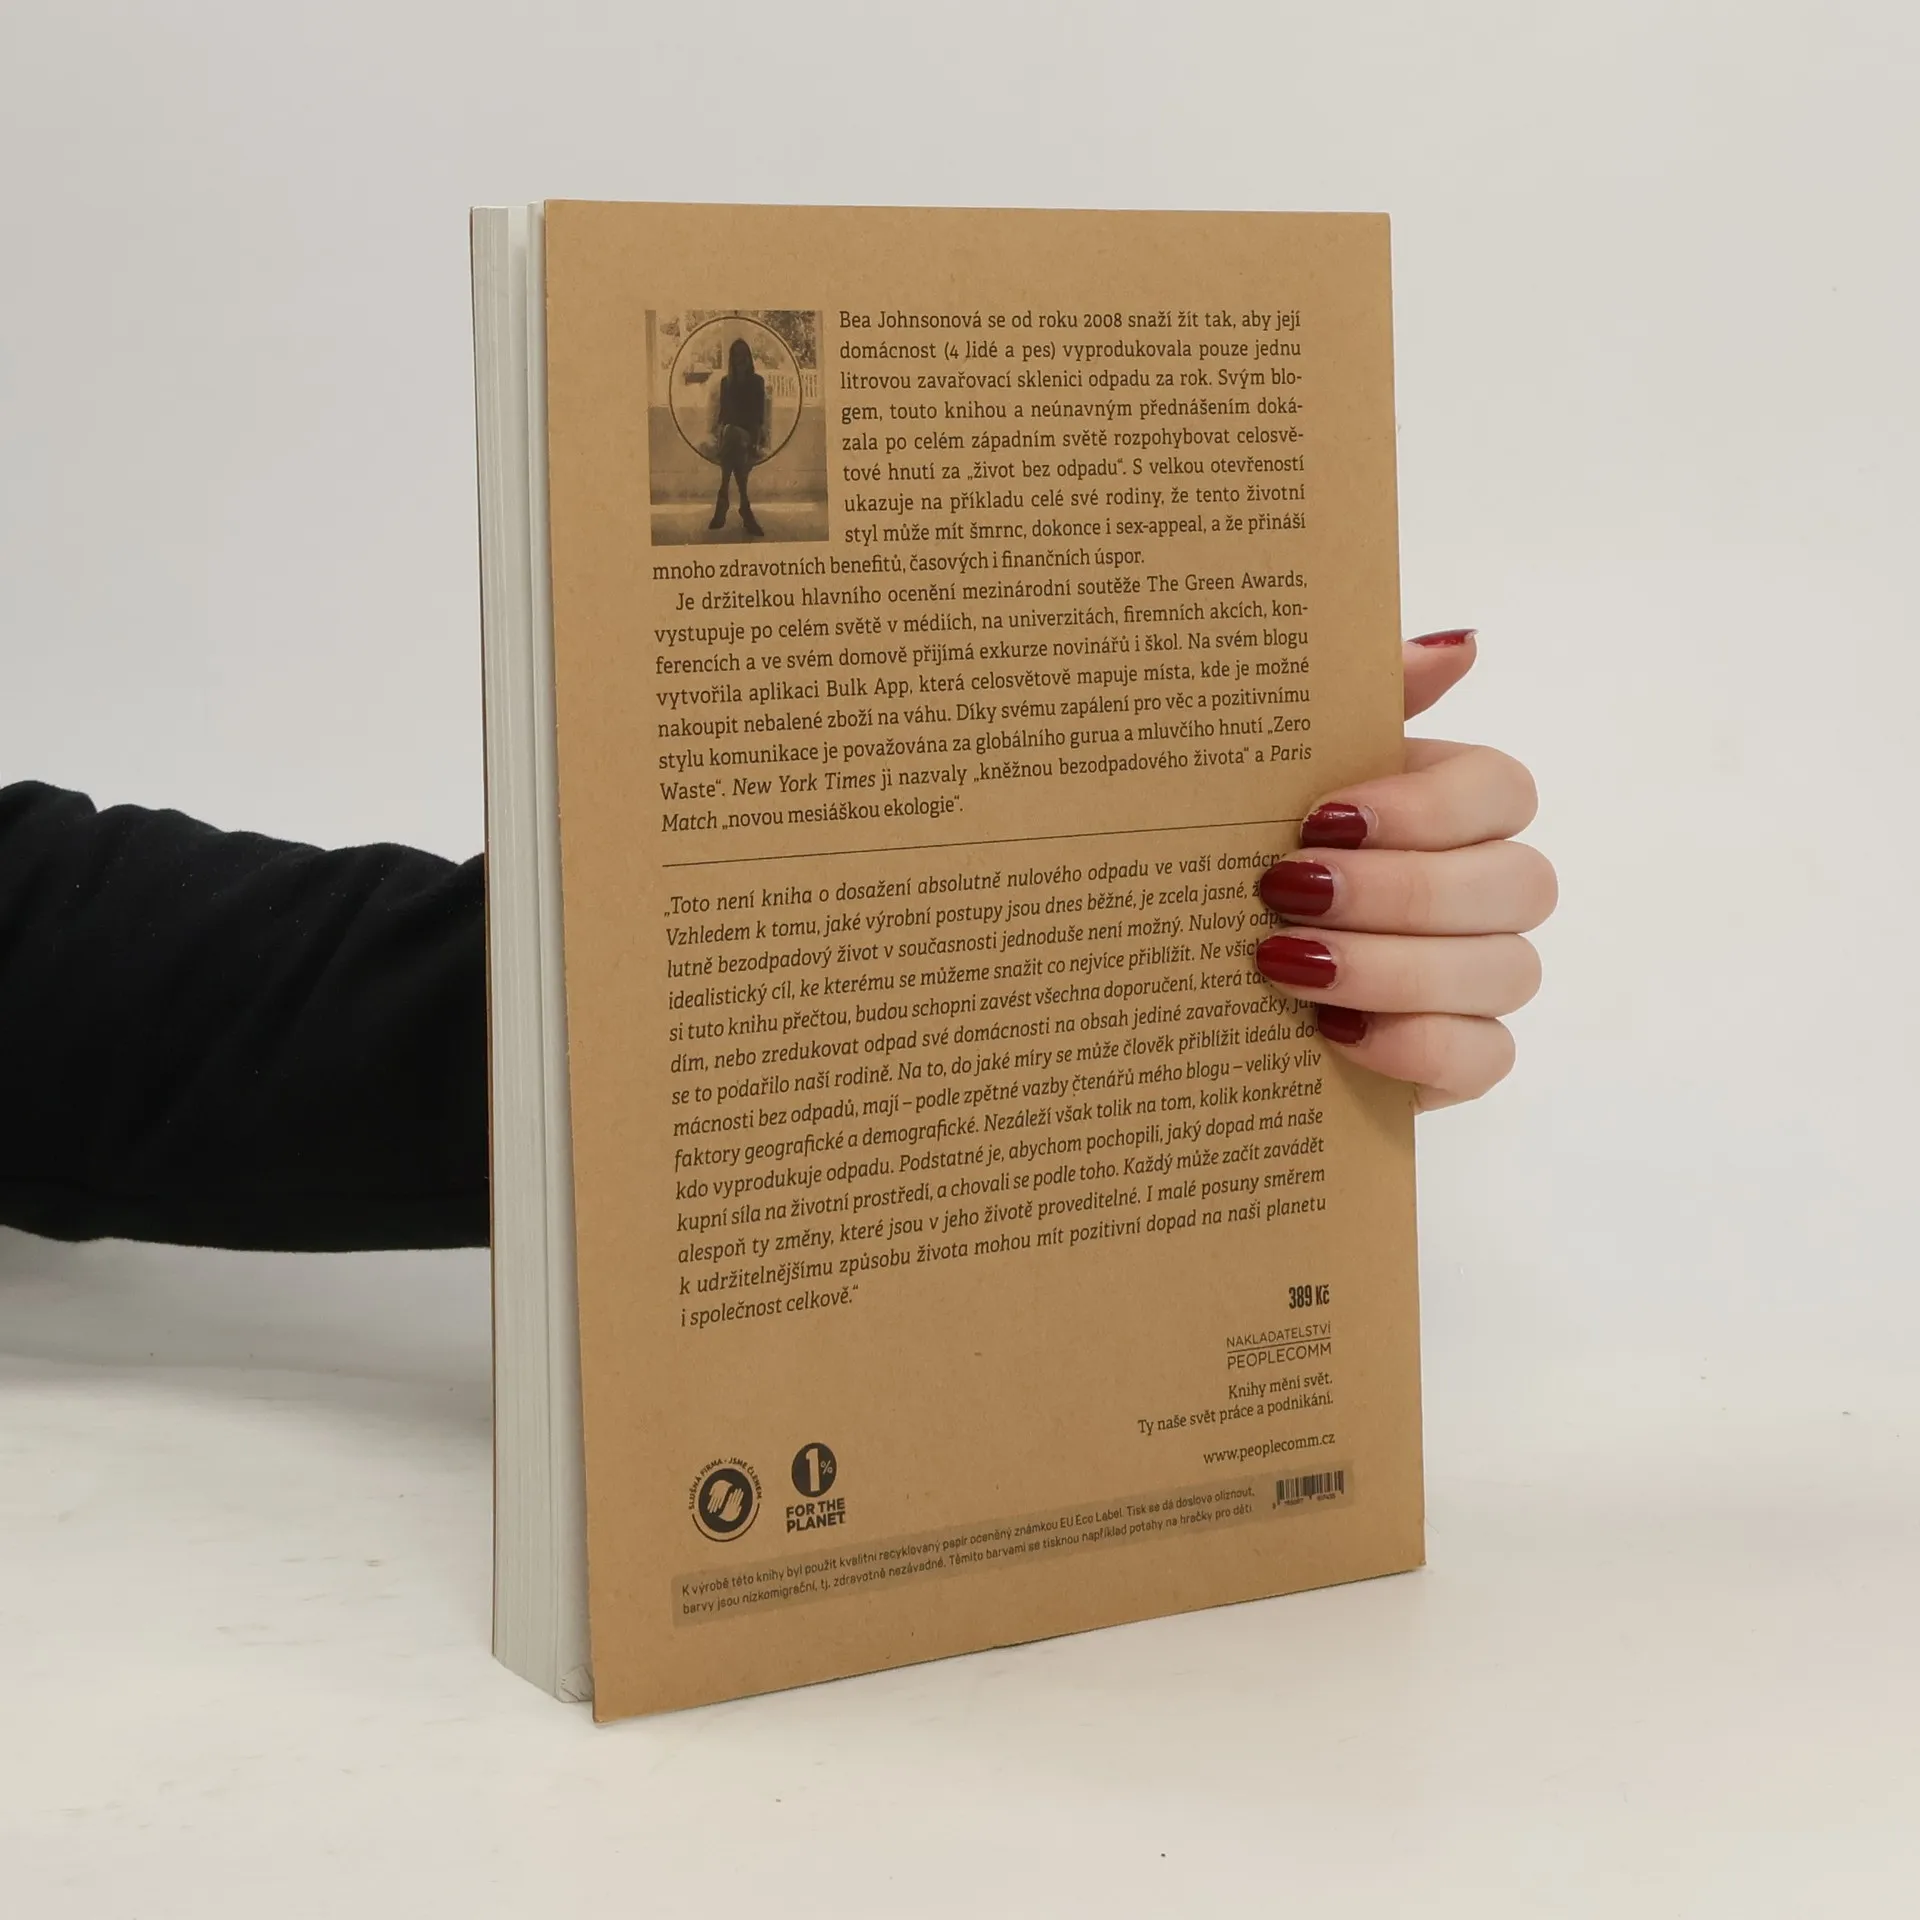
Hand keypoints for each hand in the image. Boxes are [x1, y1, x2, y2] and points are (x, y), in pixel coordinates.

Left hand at [1252, 629, 1554, 1109]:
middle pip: (1517, 883)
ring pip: (1507, 971)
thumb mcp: (1279, 771)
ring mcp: (1483, 980)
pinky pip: (1486, 1056)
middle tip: (1288, 892)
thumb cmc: (1248, 851)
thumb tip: (1459, 642)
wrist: (1196, 971)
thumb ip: (1364, 701)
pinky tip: (1330, 1032)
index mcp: (1451, 807)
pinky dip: (1413, 1046)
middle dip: (1400, 891)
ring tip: (1286, 964)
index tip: (1321, 818)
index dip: (1427, 807)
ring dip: (1392, 967)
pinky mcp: (1462, 1059)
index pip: (1504, 791)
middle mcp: (1486, 892)